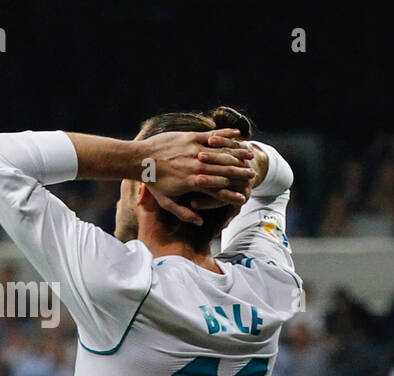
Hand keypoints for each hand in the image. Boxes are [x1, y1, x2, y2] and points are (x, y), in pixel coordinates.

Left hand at [142, 129, 256, 223]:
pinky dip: (226, 135)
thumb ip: (184, 214)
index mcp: (194, 183)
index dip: (232, 195)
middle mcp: (197, 166)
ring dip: (239, 154)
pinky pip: (212, 136)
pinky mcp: (190, 137)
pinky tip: (238, 134)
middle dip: (241, 174)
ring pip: (222, 153)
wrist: (139, 158)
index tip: (244, 199)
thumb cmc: (153, 181)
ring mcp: (194, 150)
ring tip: (251, 156)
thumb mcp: (166, 202)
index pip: (218, 191)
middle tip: (253, 176)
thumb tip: (200, 222)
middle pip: (225, 171)